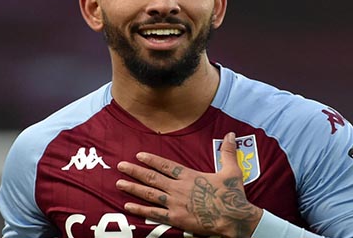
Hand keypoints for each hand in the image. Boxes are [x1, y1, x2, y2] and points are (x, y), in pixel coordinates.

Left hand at [116, 132, 262, 237]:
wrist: (233, 218)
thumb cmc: (232, 195)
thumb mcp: (231, 171)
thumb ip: (228, 152)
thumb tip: (231, 134)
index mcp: (190, 176)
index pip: (166, 165)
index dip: (151, 160)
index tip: (138, 155)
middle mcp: (179, 188)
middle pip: (152, 178)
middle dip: (135, 171)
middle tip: (121, 166)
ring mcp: (175, 204)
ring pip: (149, 194)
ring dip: (133, 188)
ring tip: (119, 183)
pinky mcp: (176, 219)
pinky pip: (154, 214)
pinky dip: (140, 209)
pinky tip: (128, 205)